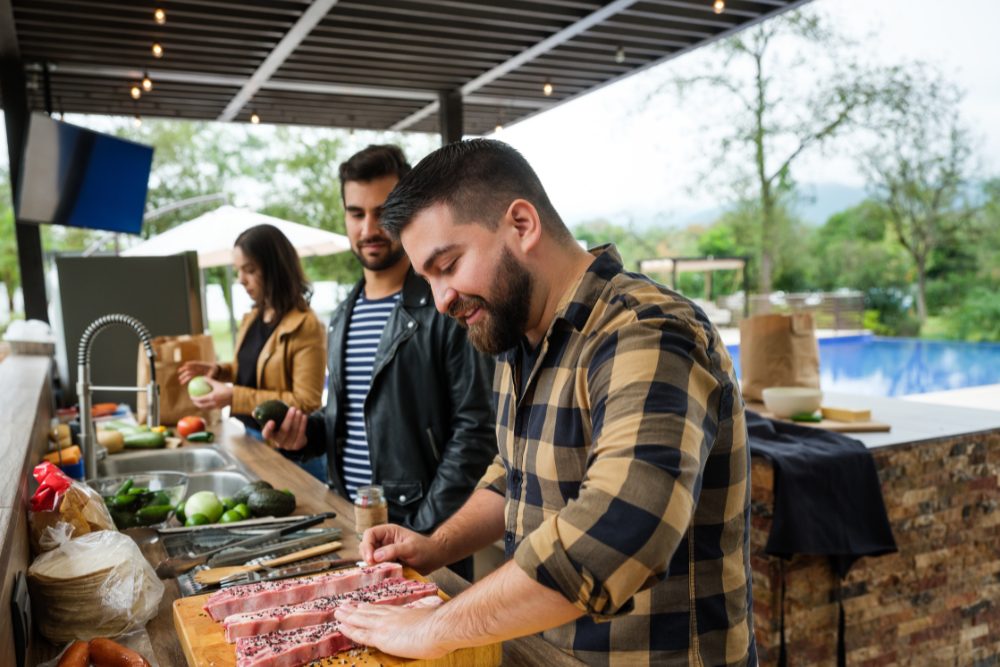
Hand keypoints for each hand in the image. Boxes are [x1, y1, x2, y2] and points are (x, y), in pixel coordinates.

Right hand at [179, 360, 217, 384]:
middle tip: (179, 372)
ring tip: (180, 381)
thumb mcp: (213, 372)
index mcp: (201, 365)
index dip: (190, 363)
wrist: (214, 371)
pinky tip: (182, 383)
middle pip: (189, 368)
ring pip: (188, 373)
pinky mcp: (195, 374)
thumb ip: (211, 375)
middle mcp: (196, 367)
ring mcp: (195, 371)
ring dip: (184, 377)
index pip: (195, 363)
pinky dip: (186, 379)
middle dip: (184, 369)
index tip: (186, 364)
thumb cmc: (214, 370)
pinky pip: (189, 377)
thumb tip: (209, 378)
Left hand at [189, 377, 232, 408]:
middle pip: (201, 406)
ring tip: (199, 403)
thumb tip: (203, 377)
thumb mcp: (218, 384)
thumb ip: (210, 381)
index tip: (191, 396)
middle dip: (196, 404)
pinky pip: (211, 408)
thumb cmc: (226, 389)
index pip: (200, 399)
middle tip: (193, 400)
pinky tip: (208, 403)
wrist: (236, 396)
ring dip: (201, 406)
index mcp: (212, 397)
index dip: (194, 399)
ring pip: (206, 408)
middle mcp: (213, 403)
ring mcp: (216, 407)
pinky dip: (208, 406)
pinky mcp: (219, 408)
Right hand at [261, 406, 307, 450]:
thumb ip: (266, 416)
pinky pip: (301, 434)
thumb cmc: (281, 425)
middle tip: (293, 408)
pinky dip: (303, 424)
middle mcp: (278, 442)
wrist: (295, 435)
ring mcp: (288, 445)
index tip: (271, 421)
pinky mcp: (297, 445)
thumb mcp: (275, 421)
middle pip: (284, 431)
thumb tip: (254, 413)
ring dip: (297, 420)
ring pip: (294, 432)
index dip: (268, 429)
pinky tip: (304, 417)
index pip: (267, 435)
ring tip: (299, 411)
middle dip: (289, 419)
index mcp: (271, 436)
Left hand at [335, 602, 451, 658]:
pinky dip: (350, 629)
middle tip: (344, 606)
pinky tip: (341, 626)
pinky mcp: (381, 637)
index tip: (361, 605)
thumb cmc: (440, 626)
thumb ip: (427, 619)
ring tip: (337, 612)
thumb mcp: (432, 618)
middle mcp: (391, 617)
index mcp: (403, 613)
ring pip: (361, 620)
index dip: (370, 608)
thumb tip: (431, 620)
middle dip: (355, 609)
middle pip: (369, 612)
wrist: (438, 627)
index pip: (383, 610)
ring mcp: (385, 626)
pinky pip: (361, 633)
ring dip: (348, 616)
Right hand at [359, 524, 446, 574]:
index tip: (371, 560)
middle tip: (374, 568)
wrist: (434, 558)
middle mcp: (384, 541)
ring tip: (380, 573)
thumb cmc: (425, 549)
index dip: (367, 546)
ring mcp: (384, 553)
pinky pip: (376, 567)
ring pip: (369, 558)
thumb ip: (393, 550)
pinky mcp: (387, 564)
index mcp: (388, 532)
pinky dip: (377, 572)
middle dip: (367, 557)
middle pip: (365, 546)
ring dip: (372, 566)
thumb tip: (375, 557)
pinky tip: (382, 577)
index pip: (369, 534)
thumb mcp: (410, 548)